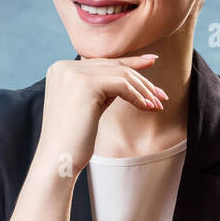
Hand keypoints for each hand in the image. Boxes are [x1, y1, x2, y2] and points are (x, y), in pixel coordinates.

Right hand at [36, 54, 166, 171]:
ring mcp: (73, 74)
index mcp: (61, 70)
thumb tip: (130, 77)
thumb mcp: (87, 105)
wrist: (58, 159)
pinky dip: (138, 96)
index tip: (151, 62)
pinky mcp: (86, 85)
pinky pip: (122, 85)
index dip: (129, 62)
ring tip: (157, 104)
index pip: (102, 62)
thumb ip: (102, 87)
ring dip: (143, 90)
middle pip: (113, 65)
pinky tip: (148, 107)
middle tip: (161, 94)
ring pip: (120, 74)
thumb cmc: (73, 138)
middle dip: (141, 78)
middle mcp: (64, 67)